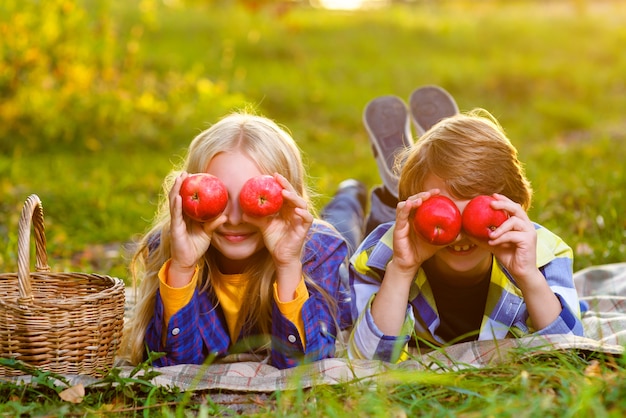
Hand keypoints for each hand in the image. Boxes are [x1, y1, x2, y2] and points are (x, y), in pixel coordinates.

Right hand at [168, 172, 226, 285]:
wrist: (188, 260)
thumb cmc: (196, 245)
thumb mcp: (208, 233)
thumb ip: (214, 224)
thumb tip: (226, 217)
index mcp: (187, 215)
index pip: (186, 198)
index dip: (188, 187)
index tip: (193, 175)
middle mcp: (180, 216)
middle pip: (178, 196)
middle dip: (180, 184)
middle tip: (185, 172)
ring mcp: (176, 221)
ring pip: (174, 202)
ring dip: (176, 189)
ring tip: (180, 178)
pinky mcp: (175, 228)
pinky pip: (175, 215)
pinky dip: (176, 205)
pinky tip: (178, 197)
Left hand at [243, 173, 311, 300]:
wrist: (281, 257)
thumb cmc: (275, 240)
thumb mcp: (263, 227)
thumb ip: (255, 218)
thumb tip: (241, 213)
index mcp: (286, 209)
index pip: (284, 193)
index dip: (280, 184)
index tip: (272, 175)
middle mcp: (295, 212)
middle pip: (293, 195)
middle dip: (286, 185)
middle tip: (277, 177)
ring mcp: (300, 219)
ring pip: (301, 204)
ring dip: (293, 197)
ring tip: (284, 193)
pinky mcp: (304, 228)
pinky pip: (307, 218)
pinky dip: (303, 213)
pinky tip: (296, 211)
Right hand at [392, 189, 444, 274]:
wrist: (412, 262)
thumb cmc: (423, 250)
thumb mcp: (439, 241)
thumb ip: (449, 236)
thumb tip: (464, 233)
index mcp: (417, 217)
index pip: (421, 201)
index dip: (429, 194)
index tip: (438, 192)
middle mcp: (409, 216)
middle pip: (413, 200)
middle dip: (422, 194)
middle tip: (431, 193)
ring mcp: (402, 222)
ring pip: (404, 205)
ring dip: (413, 200)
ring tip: (421, 199)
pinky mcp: (398, 229)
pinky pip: (400, 216)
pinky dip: (404, 208)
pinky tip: (409, 204)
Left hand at [482, 193, 537, 283]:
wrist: (520, 272)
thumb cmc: (509, 256)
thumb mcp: (494, 244)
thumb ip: (484, 237)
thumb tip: (468, 232)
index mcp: (520, 224)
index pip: (514, 207)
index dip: (504, 200)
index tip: (492, 196)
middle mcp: (526, 225)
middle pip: (517, 209)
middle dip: (504, 204)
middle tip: (491, 203)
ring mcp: (529, 232)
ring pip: (514, 221)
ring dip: (499, 227)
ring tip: (490, 234)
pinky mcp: (528, 240)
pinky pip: (512, 235)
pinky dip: (501, 238)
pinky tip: (493, 242)